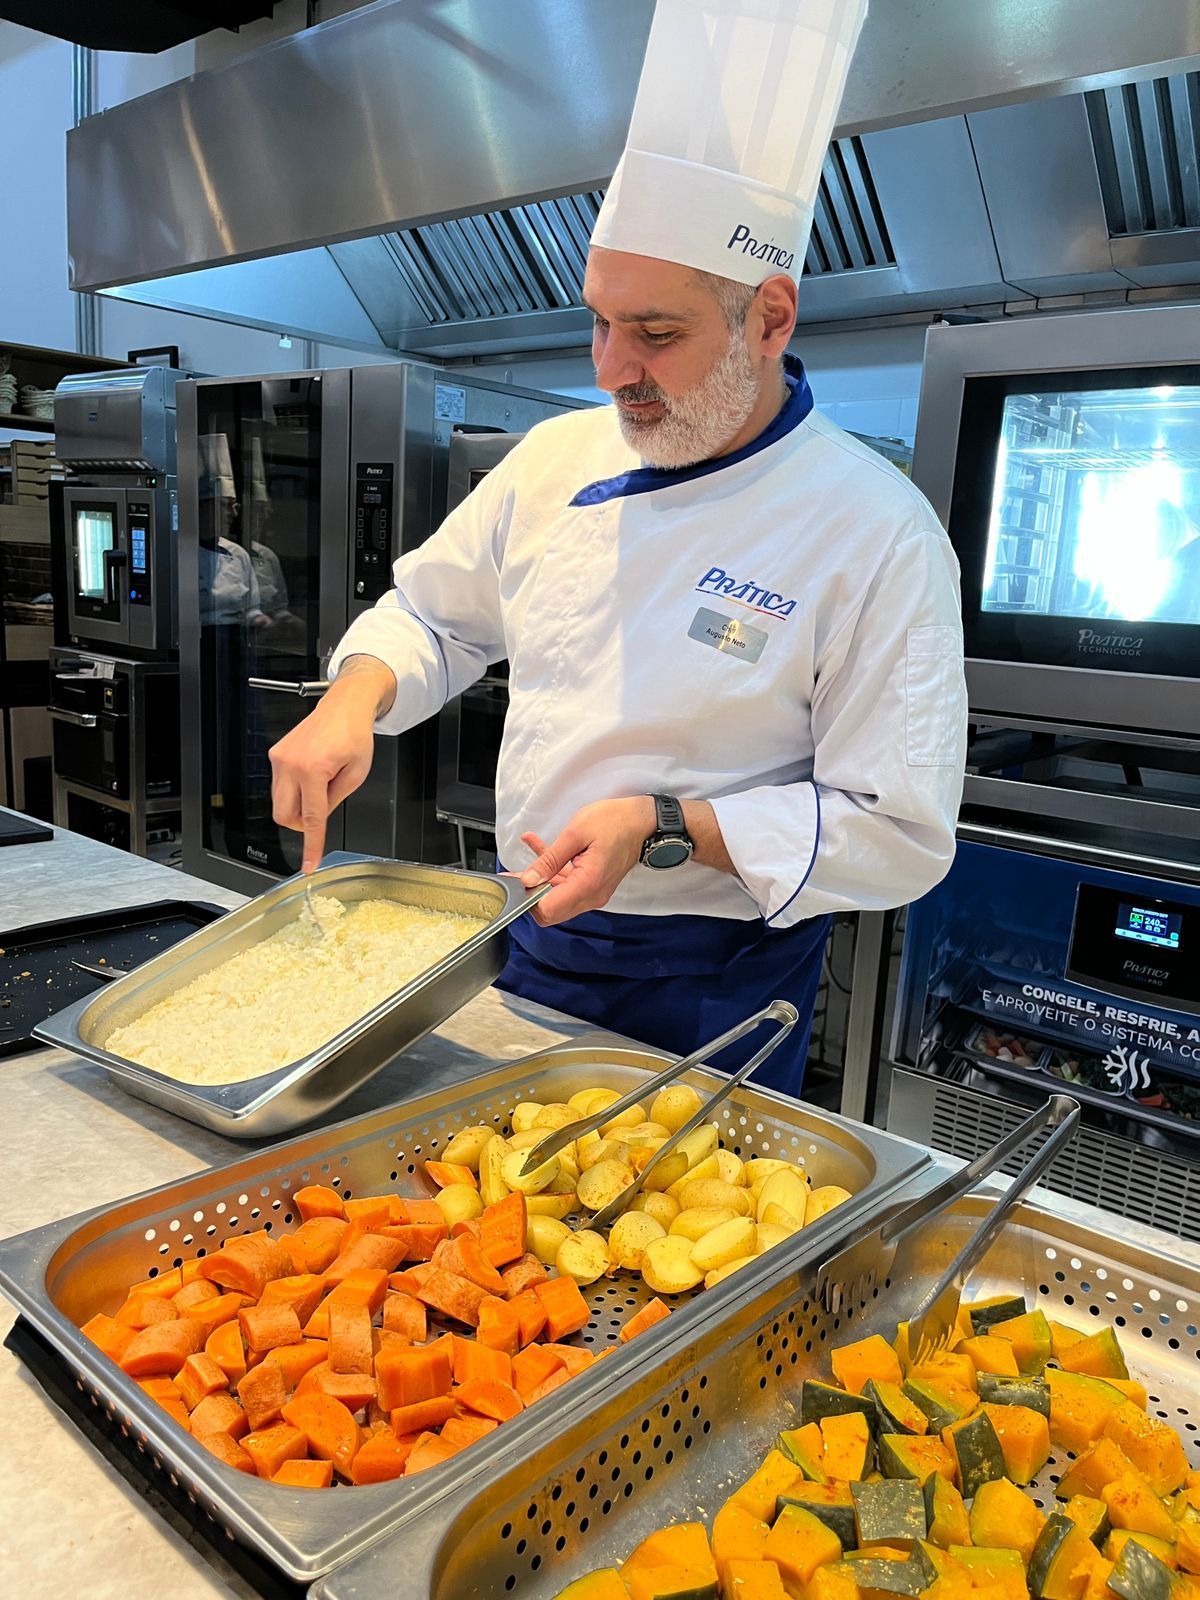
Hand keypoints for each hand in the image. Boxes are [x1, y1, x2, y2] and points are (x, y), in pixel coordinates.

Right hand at [269, 659, 394, 870]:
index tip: (309, 863)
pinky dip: (294, 790)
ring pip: (279, 802)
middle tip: (319, 814)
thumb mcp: (356, 774)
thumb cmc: (354, 734)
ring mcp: (280, 758)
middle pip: (284, 815)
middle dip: (300, 824)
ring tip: (320, 786)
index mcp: (313, 769)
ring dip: (298, 805)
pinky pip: (279, 785)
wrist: (343, 706)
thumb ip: (335, 800)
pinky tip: (312, 776)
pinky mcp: (275, 754)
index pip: (311, 818)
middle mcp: (291, 763)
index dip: (311, 845)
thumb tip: (319, 818)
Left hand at [518, 797, 654, 925]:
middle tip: (514, 873)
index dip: (528, 899)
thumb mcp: (576, 833)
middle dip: (529, 893)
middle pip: (551, 910)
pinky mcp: (593, 885)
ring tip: (523, 857)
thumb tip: (528, 879)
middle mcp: (592, 896)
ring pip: (557, 898)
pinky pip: (567, 885)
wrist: (641, 820)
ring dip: (539, 880)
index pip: (548, 910)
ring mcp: (594, 893)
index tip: (516, 882)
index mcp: (587, 884)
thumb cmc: (615, 821)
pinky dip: (553, 872)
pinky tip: (538, 848)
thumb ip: (550, 859)